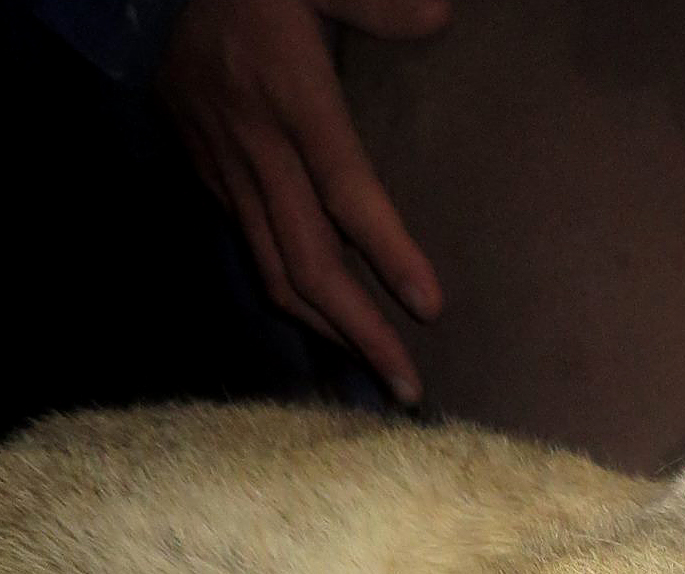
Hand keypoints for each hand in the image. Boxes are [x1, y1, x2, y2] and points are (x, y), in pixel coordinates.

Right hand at [158, 0, 449, 402]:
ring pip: (277, 272)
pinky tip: (326, 322)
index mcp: (290, 99)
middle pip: (310, 263)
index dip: (388, 253)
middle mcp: (257, 150)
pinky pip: (254, 253)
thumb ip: (377, 2)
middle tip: (406, 388)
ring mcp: (226, 172)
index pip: (347, 191)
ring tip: (374, 371)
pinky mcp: (207, 179)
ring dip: (328, 330)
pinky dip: (294, 297)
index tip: (430, 308)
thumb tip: (441, 17)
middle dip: (361, 333)